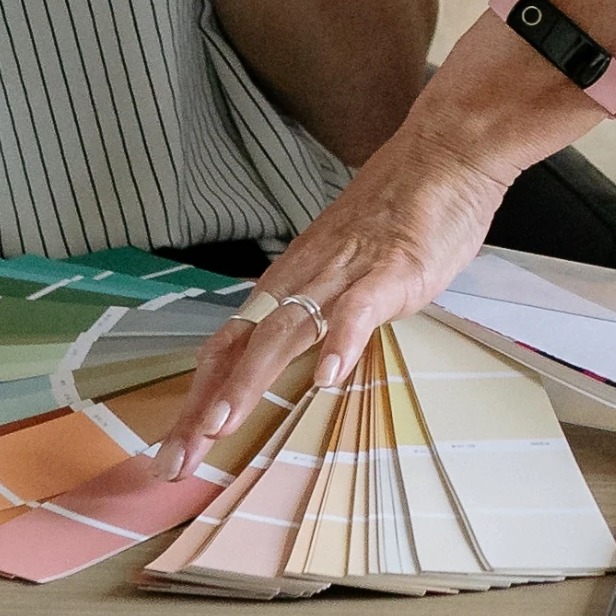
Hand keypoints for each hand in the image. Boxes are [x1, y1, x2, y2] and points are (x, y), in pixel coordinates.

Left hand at [162, 115, 524, 475]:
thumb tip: (295, 351)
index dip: (197, 399)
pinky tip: (327, 379)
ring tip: (222, 426)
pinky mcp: (390, 270)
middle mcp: (303, 281)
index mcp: (289, 284)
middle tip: (174, 462)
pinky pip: (359, 310)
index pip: (228, 347)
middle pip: (241, 349)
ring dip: (249, 381)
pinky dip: (339, 343)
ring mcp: (343, 275)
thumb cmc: (398, 211)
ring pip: (285, 332)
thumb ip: (317, 306)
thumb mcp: (343, 265)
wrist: (442, 152)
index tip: (172, 452)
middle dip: (204, 407)